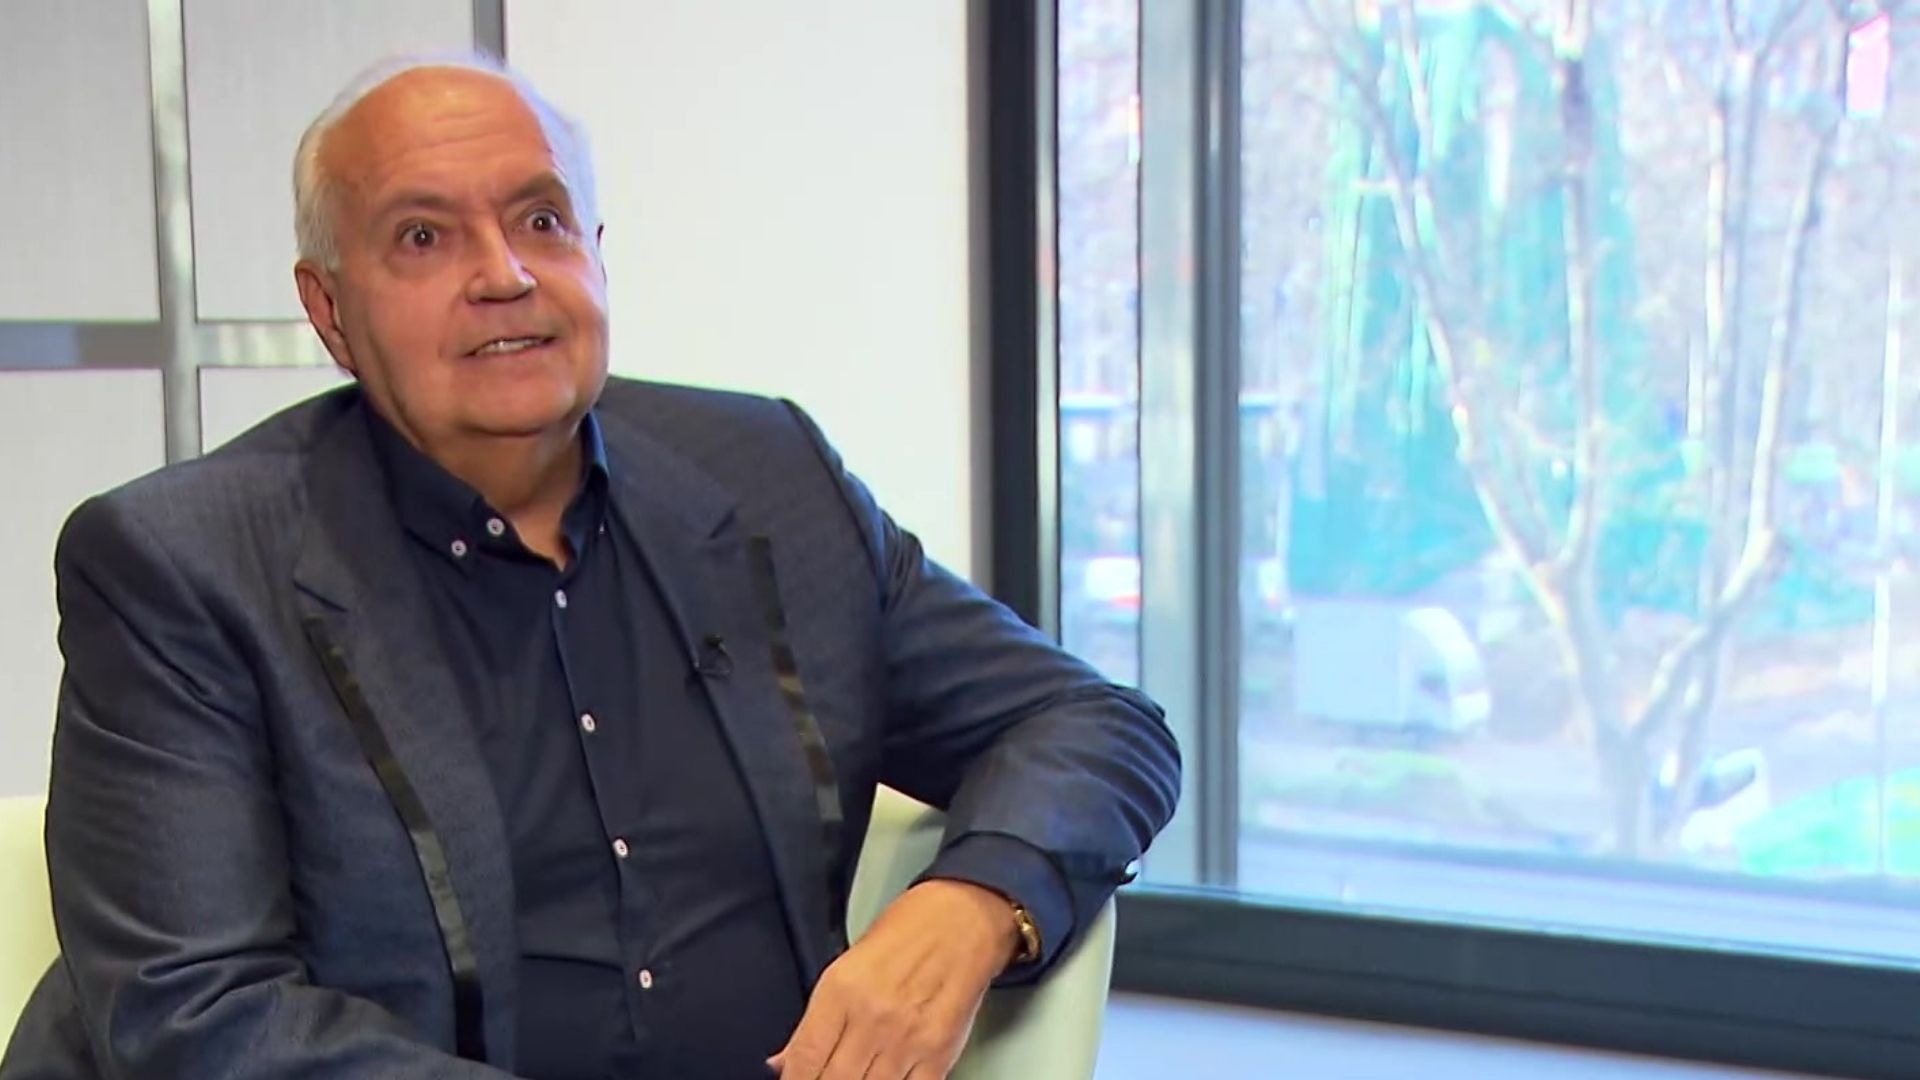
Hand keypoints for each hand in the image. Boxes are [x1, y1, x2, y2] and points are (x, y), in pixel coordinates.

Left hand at [767, 879, 1020, 1078]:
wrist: (964, 917)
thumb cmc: (907, 931)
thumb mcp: (847, 965)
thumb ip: (817, 1020)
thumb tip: (785, 1062)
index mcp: (842, 990)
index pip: (804, 1059)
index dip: (794, 1079)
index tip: (795, 1079)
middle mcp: (873, 1016)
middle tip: (828, 1075)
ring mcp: (908, 1038)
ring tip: (857, 1074)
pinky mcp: (939, 1052)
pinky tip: (885, 1076)